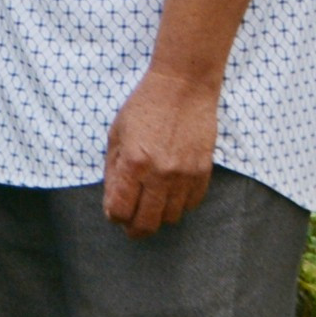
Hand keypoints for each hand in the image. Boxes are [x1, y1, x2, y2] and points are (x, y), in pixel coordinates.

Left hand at [103, 70, 220, 233]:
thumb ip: (113, 170)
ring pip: (171, 218)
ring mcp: (185, 175)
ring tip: (150, 203)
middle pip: (147, 223)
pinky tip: (170, 193)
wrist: (183, 87)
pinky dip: (179, 205)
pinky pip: (191, 205)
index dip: (113, 216)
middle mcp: (160, 173)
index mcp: (134, 162)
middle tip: (130, 223)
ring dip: (158, 216)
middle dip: (134, 228)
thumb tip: (112, 203)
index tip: (114, 212)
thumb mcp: (117, 134)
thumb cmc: (144, 107)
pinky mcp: (203, 172)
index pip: (120, 210)